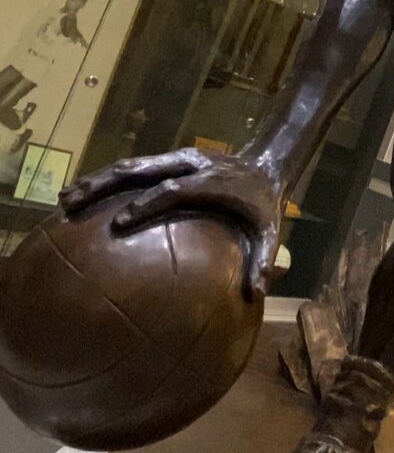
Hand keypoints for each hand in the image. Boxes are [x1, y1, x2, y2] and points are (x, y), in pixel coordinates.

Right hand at [61, 149, 284, 301]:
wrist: (267, 162)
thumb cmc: (265, 204)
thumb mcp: (270, 232)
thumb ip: (261, 261)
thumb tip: (256, 294)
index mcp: (210, 182)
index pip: (173, 190)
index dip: (146, 204)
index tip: (121, 223)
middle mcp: (188, 164)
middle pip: (139, 170)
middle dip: (103, 186)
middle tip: (72, 204)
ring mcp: (176, 158)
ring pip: (130, 165)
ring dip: (96, 180)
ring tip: (65, 199)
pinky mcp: (168, 159)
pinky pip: (134, 168)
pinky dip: (107, 179)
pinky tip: (83, 193)